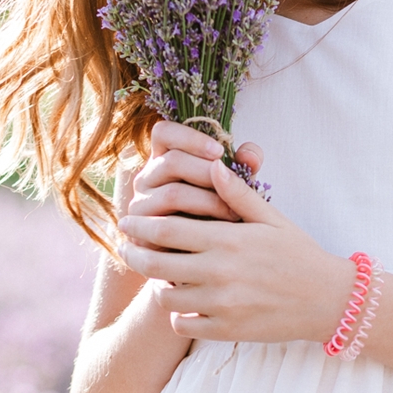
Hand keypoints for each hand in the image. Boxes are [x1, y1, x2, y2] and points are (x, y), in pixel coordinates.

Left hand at [119, 146, 356, 343]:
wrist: (329, 300)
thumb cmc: (300, 254)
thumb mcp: (272, 219)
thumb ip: (238, 194)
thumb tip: (213, 166)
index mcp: (228, 239)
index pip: (166, 229)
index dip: (139, 225)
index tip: (128, 221)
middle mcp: (220, 272)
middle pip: (155, 262)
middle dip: (133, 253)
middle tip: (125, 248)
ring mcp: (222, 304)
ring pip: (165, 295)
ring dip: (156, 284)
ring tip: (158, 275)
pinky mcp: (227, 330)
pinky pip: (182, 324)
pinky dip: (177, 315)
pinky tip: (182, 304)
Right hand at [126, 119, 263, 222]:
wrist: (200, 261)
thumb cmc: (217, 217)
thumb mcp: (231, 189)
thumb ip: (242, 168)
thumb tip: (251, 153)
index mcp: (164, 157)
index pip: (163, 132)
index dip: (190, 138)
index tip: (220, 151)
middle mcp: (147, 177)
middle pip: (171, 161)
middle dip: (207, 172)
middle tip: (235, 185)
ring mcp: (141, 204)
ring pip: (172, 193)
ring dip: (208, 201)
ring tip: (234, 212)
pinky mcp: (142, 232)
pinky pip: (166, 225)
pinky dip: (196, 226)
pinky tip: (217, 232)